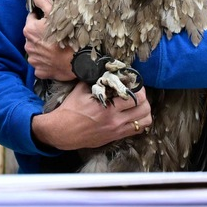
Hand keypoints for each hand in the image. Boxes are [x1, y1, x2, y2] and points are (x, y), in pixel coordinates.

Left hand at [24, 0, 75, 80]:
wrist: (78, 61)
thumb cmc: (68, 35)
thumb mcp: (56, 12)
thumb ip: (42, 1)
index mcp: (29, 29)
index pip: (32, 18)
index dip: (42, 18)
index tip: (52, 21)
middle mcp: (28, 45)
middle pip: (33, 35)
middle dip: (42, 33)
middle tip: (57, 34)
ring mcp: (33, 59)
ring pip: (37, 49)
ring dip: (44, 47)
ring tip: (57, 47)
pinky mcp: (39, 71)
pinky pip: (41, 63)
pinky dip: (47, 61)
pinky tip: (56, 58)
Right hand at [31, 82, 152, 150]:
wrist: (62, 131)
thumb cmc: (70, 109)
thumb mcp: (81, 90)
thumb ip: (96, 80)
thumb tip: (105, 69)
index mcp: (107, 107)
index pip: (135, 95)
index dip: (138, 86)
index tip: (133, 82)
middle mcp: (115, 120)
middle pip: (144, 108)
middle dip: (143, 97)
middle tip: (137, 91)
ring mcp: (117, 130)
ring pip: (145, 121)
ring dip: (144, 110)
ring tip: (137, 104)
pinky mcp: (115, 137)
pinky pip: (137, 130)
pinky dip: (139, 121)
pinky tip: (133, 115)